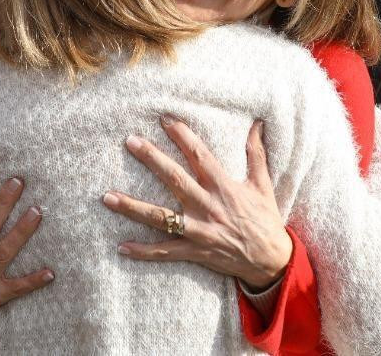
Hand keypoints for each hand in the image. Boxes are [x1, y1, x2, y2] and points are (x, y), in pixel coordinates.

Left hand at [102, 116, 291, 288]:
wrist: (273, 262)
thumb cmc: (266, 220)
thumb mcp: (263, 185)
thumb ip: (256, 153)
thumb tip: (257, 123)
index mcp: (224, 187)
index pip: (200, 155)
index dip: (183, 135)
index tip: (164, 118)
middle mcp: (208, 206)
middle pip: (175, 179)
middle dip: (152, 159)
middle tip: (130, 141)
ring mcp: (199, 230)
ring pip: (161, 217)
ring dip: (132, 207)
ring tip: (107, 197)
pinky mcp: (195, 251)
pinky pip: (165, 251)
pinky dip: (143, 251)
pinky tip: (121, 247)